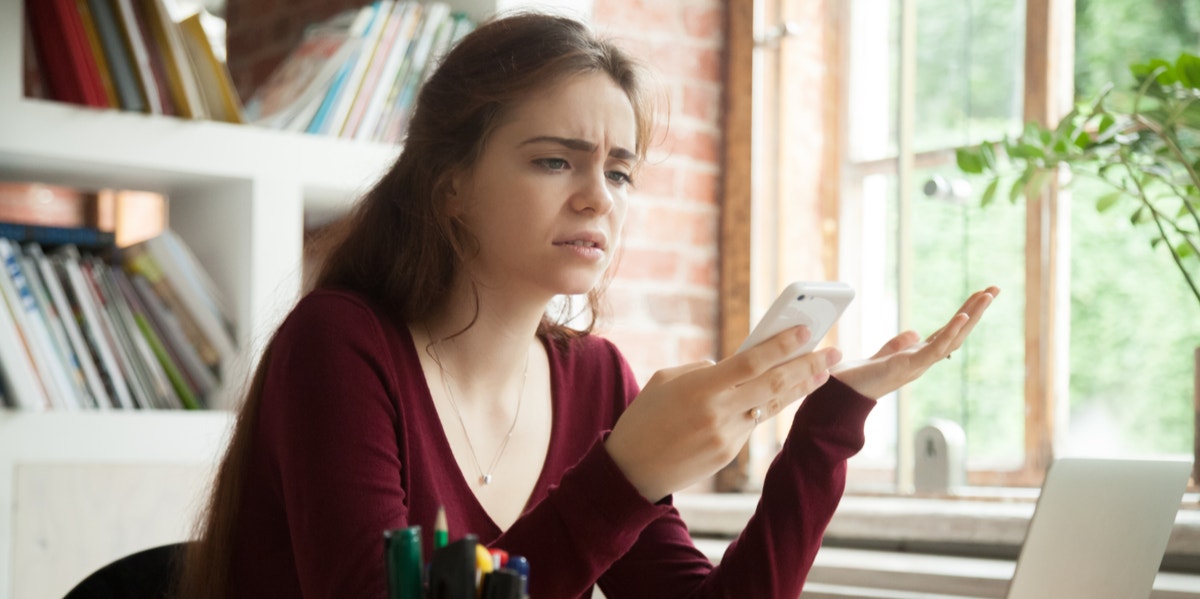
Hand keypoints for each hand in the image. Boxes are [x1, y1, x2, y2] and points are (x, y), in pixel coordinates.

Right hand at [605, 326, 841, 501]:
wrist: (631, 471)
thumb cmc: (643, 418)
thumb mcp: (666, 381)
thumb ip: (702, 370)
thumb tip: (732, 365)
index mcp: (701, 388)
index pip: (752, 361)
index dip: (782, 345)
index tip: (806, 331)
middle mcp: (719, 412)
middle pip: (774, 384)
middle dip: (808, 366)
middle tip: (833, 352)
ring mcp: (727, 436)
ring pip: (770, 406)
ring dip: (798, 388)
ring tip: (822, 373)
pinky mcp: (729, 453)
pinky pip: (751, 424)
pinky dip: (763, 407)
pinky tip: (779, 394)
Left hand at [832, 286, 998, 398]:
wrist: (839, 395)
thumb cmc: (857, 379)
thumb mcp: (882, 356)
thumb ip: (898, 345)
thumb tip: (915, 333)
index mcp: (918, 356)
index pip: (947, 331)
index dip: (964, 314)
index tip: (980, 295)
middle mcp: (922, 361)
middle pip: (956, 333)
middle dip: (976, 311)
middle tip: (995, 288)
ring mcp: (918, 365)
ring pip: (953, 339)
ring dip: (971, 316)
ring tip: (987, 295)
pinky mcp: (907, 367)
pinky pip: (935, 350)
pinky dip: (950, 333)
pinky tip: (963, 316)